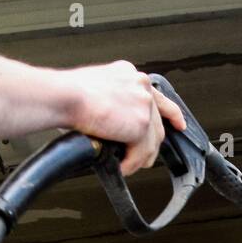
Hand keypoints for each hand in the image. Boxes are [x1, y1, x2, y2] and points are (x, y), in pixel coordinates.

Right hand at [61, 61, 185, 175]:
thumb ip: (112, 105)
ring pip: (152, 141)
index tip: (178, 124)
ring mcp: (143, 104)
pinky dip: (132, 164)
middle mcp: (140, 86)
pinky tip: (122, 167)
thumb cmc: (67, 94)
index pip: (157, 96)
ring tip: (128, 166)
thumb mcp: (94, 90)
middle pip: (157, 122)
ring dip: (139, 158)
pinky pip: (141, 152)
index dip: (171, 114)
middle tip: (142, 159)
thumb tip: (111, 126)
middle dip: (151, 144)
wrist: (63, 96)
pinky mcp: (140, 124)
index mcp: (129, 75)